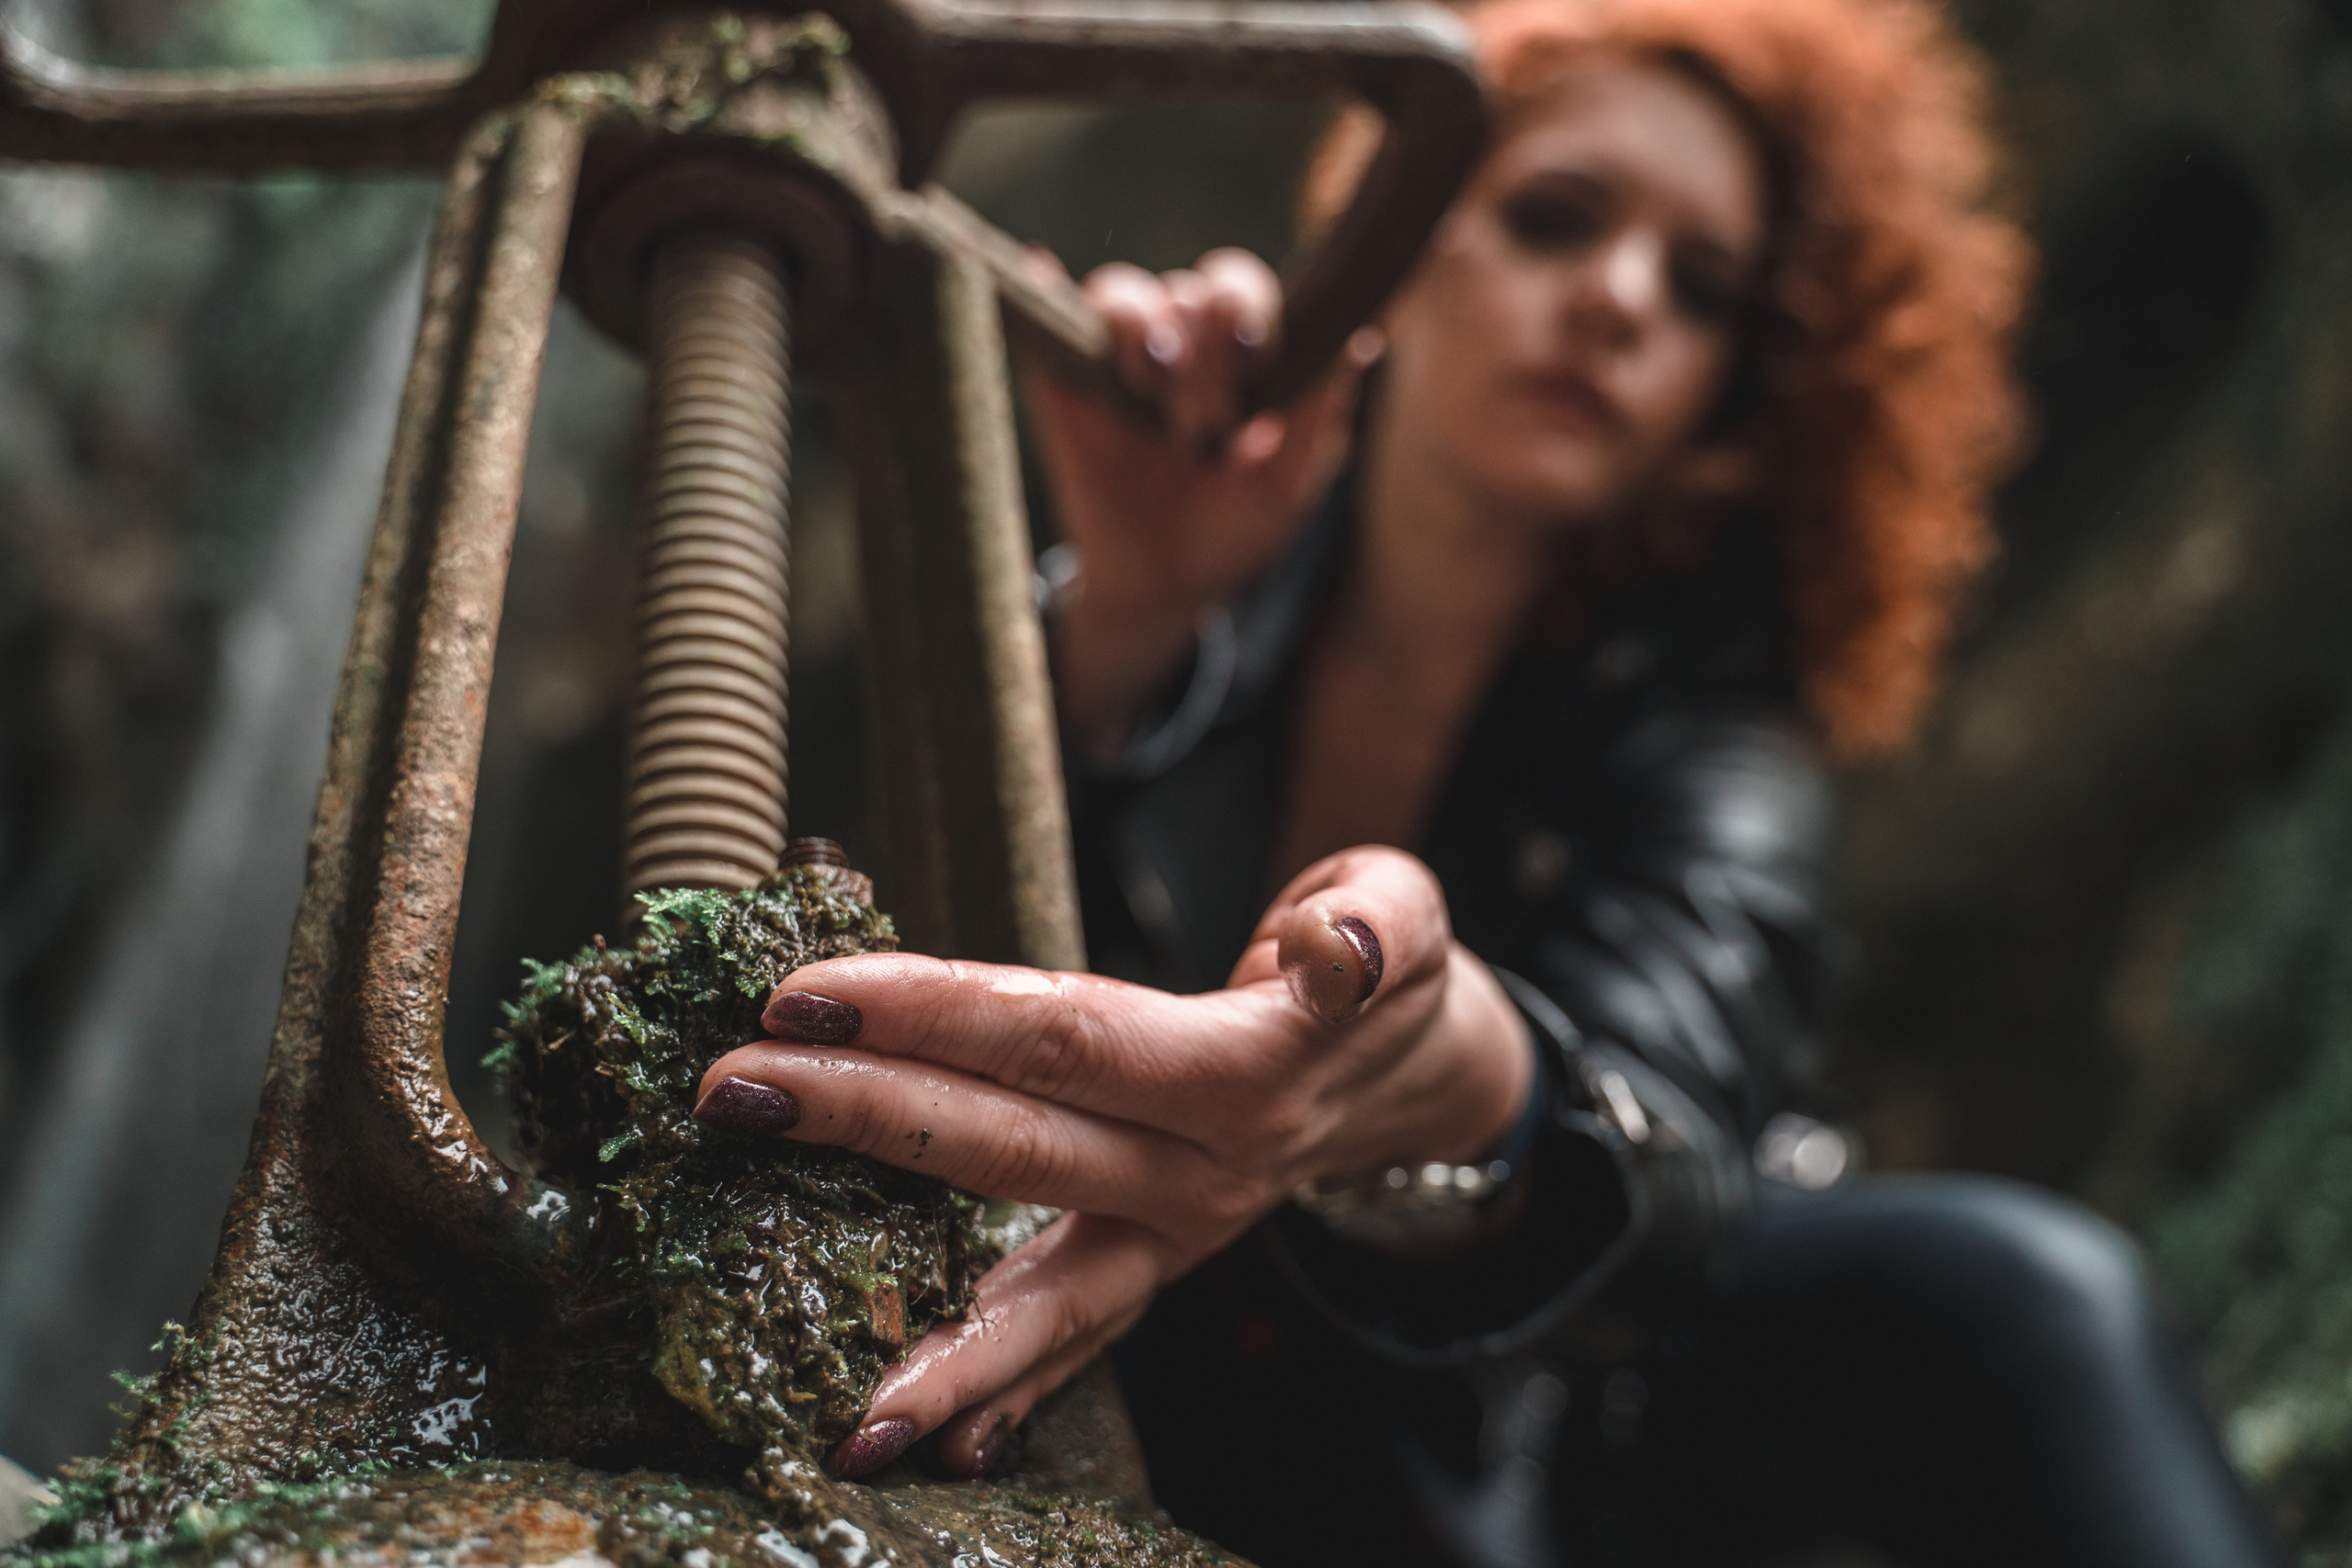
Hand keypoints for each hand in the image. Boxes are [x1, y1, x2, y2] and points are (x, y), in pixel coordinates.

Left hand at [696, 846, 1533, 1480]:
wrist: (1418, 1083)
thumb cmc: (1383, 972)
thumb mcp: (1403, 914)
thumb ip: (1377, 929)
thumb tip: (1330, 955)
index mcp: (1245, 1073)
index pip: (1067, 1037)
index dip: (939, 1012)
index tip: (807, 992)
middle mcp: (1203, 1175)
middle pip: (1017, 1150)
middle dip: (868, 1122)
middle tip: (732, 1093)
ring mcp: (1176, 1242)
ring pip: (1046, 1301)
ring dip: (937, 1348)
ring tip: (840, 1407)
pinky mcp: (1155, 1274)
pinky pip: (1073, 1346)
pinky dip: (1000, 1398)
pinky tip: (913, 1445)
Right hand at [1025, 248, 1376, 750]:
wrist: (1162, 588)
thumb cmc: (1233, 532)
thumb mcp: (1285, 491)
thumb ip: (1319, 419)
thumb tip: (1361, 343)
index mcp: (1233, 355)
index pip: (1237, 290)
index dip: (1245, 308)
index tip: (1256, 360)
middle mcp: (1178, 344)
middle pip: (1183, 291)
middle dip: (1200, 345)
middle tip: (1204, 419)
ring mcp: (1115, 363)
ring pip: (1119, 294)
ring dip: (1141, 327)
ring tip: (1154, 381)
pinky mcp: (1062, 387)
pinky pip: (1048, 322)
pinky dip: (1042, 289)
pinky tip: (1044, 273)